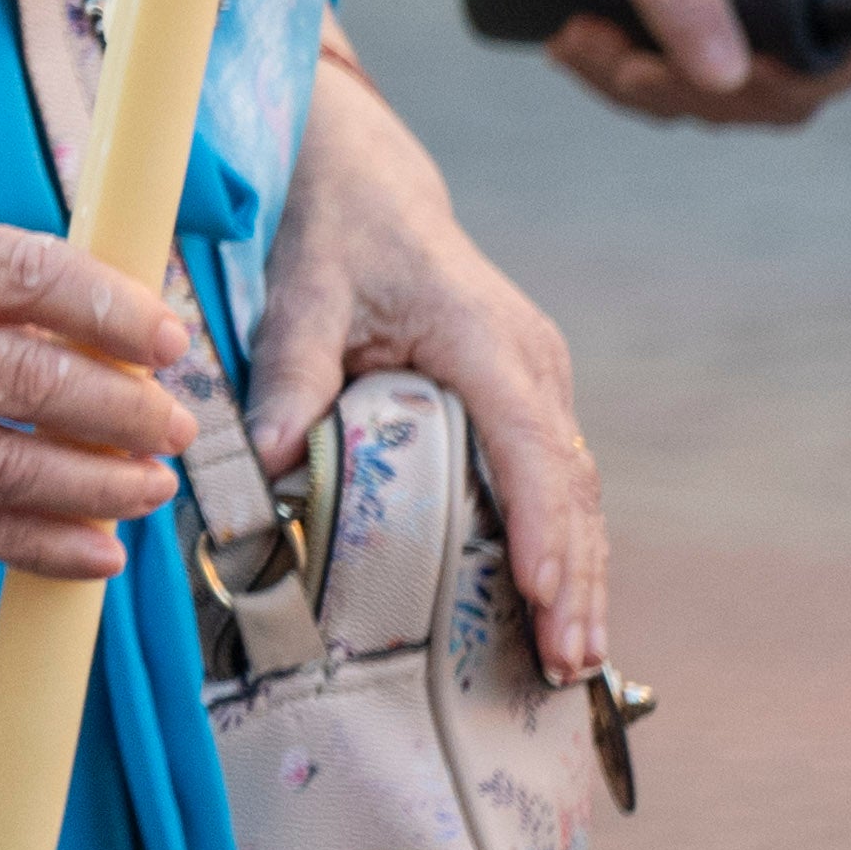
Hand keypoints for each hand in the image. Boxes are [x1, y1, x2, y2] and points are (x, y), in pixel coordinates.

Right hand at [0, 209, 212, 573]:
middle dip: (122, 410)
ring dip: (95, 484)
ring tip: (153, 485)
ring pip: (1, 466)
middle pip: (23, 381)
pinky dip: (40, 545)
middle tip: (178, 425)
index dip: (110, 310)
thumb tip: (125, 328)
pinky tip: (99, 549)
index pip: (25, 278)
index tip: (171, 339)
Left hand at [244, 57, 611, 673]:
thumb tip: (269, 461)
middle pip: (570, 482)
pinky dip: (563, 542)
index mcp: (484, 339)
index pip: (527, 444)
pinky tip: (558, 606)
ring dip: (581, 571)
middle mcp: (530, 362)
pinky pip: (556, 479)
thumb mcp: (301, 296)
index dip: (541, 525)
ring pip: (576, 487)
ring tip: (576, 658)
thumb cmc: (335, 239)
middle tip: (568, 662)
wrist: (368, 188)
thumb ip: (291, 375)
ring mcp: (538, 379)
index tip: (543, 593)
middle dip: (575, 575)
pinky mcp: (526, 397)